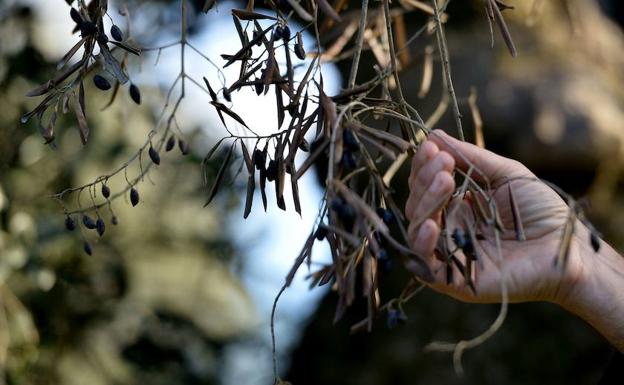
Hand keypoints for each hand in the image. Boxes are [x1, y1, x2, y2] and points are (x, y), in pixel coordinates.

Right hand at [405, 129, 582, 303]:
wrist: (570, 249)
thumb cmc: (542, 212)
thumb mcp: (506, 175)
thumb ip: (470, 157)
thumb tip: (435, 135)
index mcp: (456, 208)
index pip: (424, 187)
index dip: (423, 166)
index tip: (431, 145)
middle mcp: (448, 230)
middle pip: (417, 205)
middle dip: (425, 180)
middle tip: (444, 163)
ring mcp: (449, 255)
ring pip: (417, 230)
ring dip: (425, 203)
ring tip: (446, 181)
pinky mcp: (454, 282)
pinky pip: (426, 266)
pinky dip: (422, 244)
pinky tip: (431, 224)